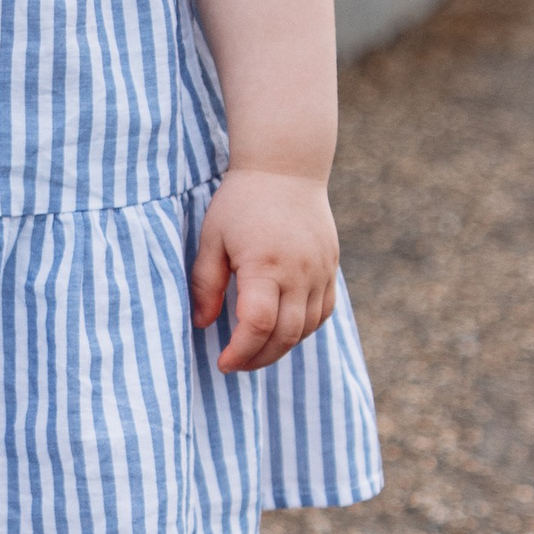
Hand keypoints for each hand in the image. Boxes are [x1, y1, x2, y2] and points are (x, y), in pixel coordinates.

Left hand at [190, 168, 340, 373]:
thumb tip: (203, 324)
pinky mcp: (331, 268)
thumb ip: (206, 283)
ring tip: (255, 351)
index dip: (240, 352)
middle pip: (285, 335)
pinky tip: (283, 330)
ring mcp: (320, 271)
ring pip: (307, 328)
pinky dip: (304, 329)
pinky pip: (322, 312)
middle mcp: (299, 273)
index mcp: (265, 265)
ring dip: (281, 347)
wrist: (285, 168)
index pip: (257, 325)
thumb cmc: (241, 202)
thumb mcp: (212, 238)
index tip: (223, 363)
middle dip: (259, 358)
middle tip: (236, 364)